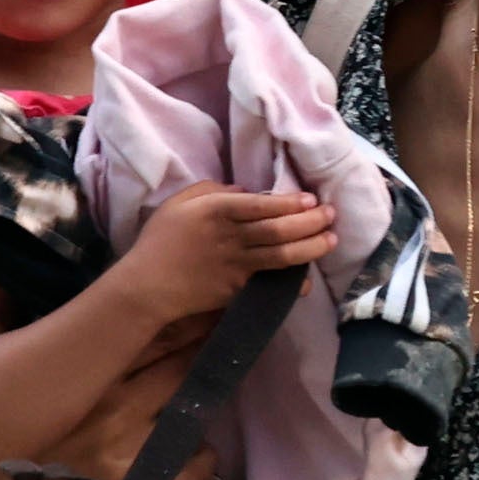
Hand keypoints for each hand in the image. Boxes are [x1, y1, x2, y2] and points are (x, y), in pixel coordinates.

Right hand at [106, 183, 336, 326]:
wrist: (147, 286)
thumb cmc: (160, 240)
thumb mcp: (180, 202)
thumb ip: (213, 190)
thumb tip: (246, 192)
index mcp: (218, 210)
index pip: (264, 204)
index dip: (292, 202)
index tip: (311, 199)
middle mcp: (232, 236)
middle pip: (280, 229)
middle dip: (311, 222)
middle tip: (330, 215)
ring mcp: (236, 265)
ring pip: (282, 255)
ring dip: (311, 248)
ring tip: (330, 240)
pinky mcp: (237, 289)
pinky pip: (270, 283)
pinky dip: (291, 283)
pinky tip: (306, 280)